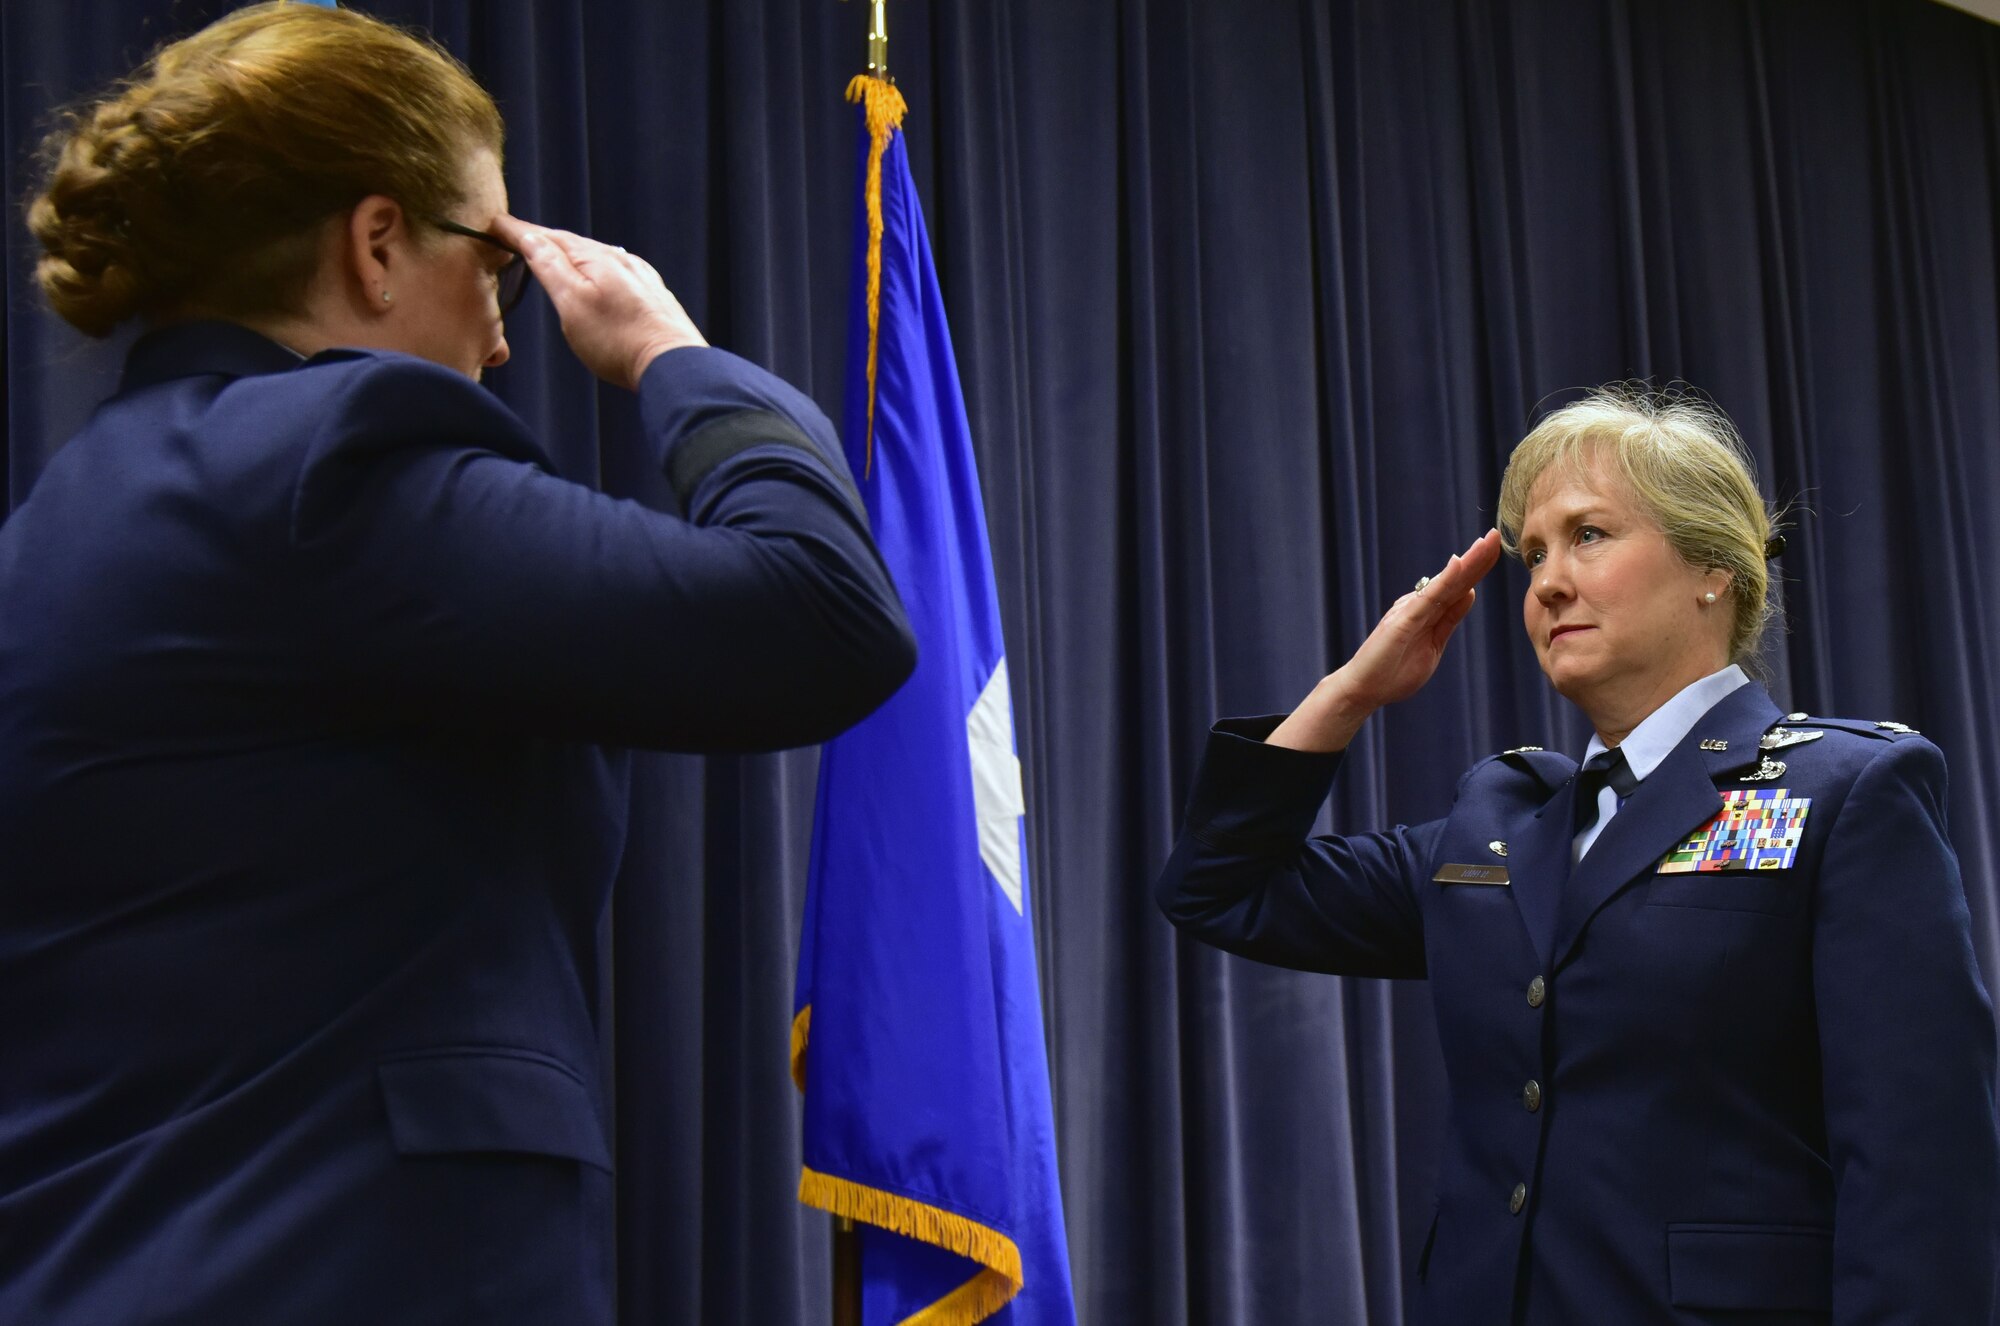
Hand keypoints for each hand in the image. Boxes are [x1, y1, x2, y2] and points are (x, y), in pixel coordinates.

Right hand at [491, 216, 705, 389]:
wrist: (673, 364)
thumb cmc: (617, 340)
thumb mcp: (572, 302)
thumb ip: (550, 267)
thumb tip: (531, 236)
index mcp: (595, 257)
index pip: (547, 236)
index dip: (518, 230)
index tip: (494, 223)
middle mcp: (619, 258)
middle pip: (571, 243)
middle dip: (542, 238)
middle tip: (516, 235)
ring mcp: (639, 275)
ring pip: (594, 256)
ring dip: (568, 253)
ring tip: (550, 254)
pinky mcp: (652, 294)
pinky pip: (614, 271)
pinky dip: (593, 269)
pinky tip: (595, 277)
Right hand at [1267, 529, 1504, 750]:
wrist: (1363, 689)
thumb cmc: (1393, 671)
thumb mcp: (1433, 645)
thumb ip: (1449, 619)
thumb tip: (1469, 593)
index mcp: (1429, 613)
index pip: (1459, 587)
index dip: (1477, 568)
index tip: (1494, 548)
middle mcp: (1419, 605)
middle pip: (1455, 579)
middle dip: (1477, 557)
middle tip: (1495, 534)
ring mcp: (1410, 611)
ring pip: (1445, 583)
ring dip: (1466, 562)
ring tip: (1484, 542)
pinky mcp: (1403, 621)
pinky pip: (1428, 598)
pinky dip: (1444, 580)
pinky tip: (1458, 564)